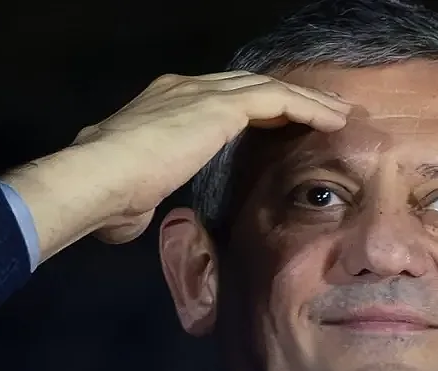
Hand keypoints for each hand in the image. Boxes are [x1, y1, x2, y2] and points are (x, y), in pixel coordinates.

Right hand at [3, 72, 351, 256]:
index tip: (279, 125)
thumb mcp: (128, 196)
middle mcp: (183, 89)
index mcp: (161, 107)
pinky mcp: (219, 105)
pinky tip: (332, 121)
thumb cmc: (107, 196)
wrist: (98, 176)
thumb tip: (132, 216)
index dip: (252, 109)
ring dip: (308, 101)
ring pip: (269, 89)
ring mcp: (201, 93)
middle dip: (288, 99)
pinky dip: (307, 108)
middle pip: (249, 87)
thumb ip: (139, 198)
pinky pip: (277, 100)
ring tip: (339, 114)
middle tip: (322, 112)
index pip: (218, 100)